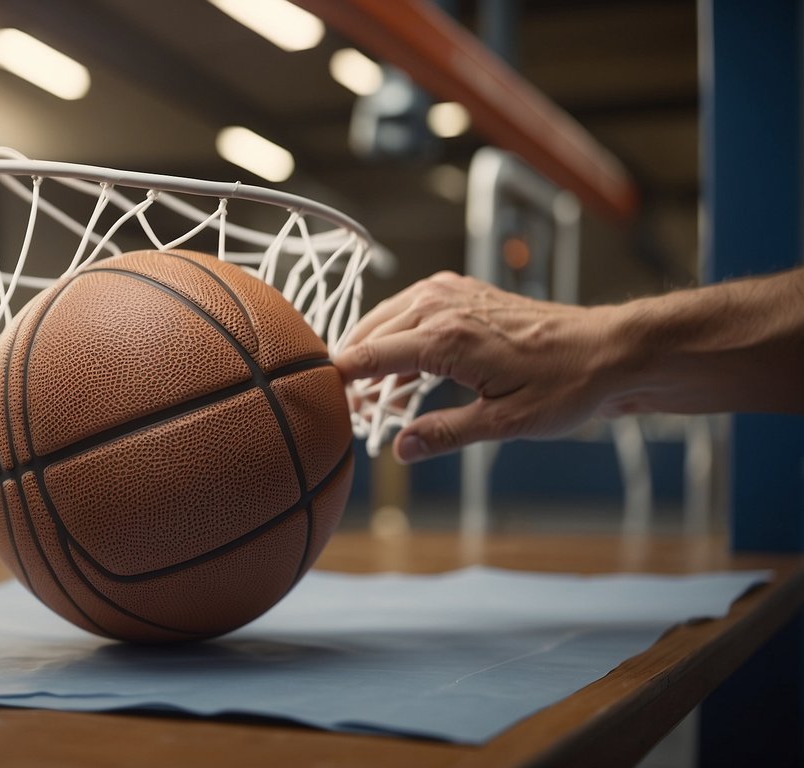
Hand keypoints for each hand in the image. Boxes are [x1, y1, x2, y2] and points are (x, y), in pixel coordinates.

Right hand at [335, 272, 623, 462]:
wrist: (609, 350)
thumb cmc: (566, 385)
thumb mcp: (505, 423)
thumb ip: (445, 434)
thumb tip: (401, 450)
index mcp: (445, 338)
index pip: (367, 357)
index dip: (337, 382)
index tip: (317, 406)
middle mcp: (441, 305)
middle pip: (368, 337)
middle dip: (353, 376)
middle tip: (349, 416)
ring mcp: (450, 292)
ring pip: (385, 322)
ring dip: (374, 359)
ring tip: (374, 404)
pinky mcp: (461, 292)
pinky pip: (409, 313)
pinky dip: (397, 342)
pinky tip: (402, 378)